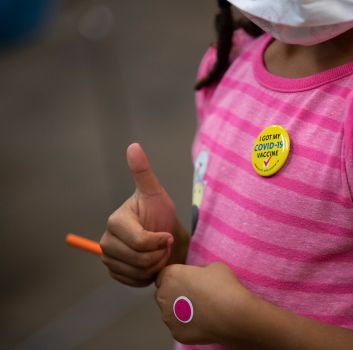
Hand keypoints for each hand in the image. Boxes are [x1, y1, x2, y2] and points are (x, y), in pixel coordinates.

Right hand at [100, 143, 177, 286]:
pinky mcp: (115, 274)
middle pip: (139, 260)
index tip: (167, 234)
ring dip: (155, 265)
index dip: (159, 241)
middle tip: (164, 245)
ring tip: (158, 253)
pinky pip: (134, 282)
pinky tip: (151, 263)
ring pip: (138, 272)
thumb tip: (133, 146)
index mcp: (115, 222)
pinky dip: (148, 276)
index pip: (139, 241)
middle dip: (159, 255)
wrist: (165, 236)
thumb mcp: (156, 193)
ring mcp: (109, 260)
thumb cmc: (161, 213)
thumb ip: (143, 172)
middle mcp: (106, 241)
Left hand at [155, 263, 250, 345]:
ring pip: (170, 312)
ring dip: (181, 310)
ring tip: (202, 310)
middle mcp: (163, 296)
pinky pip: (180, 327)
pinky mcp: (176, 333)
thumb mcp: (214, 267)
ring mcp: (168, 317)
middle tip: (195, 296)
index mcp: (171, 275)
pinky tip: (204, 322)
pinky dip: (188, 325)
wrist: (232, 314)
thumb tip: (198, 277)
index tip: (188, 281)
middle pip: (164, 294)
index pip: (164, 275)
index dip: (177, 278)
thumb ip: (199, 270)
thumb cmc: (223, 286)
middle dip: (174, 294)